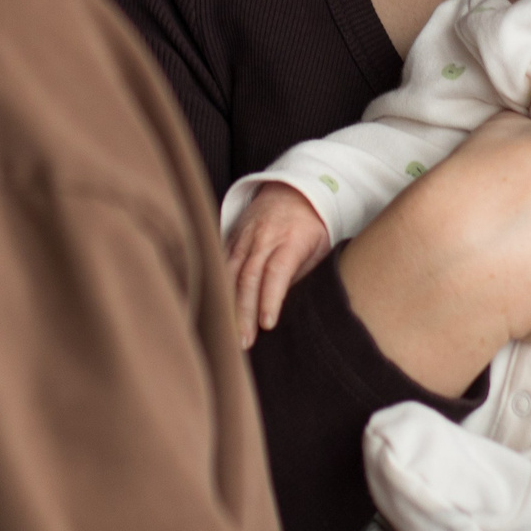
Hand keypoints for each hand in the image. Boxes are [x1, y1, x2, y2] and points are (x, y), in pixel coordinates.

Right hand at [224, 184, 332, 348]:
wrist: (294, 189)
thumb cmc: (312, 225)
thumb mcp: (315, 248)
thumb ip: (295, 274)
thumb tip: (281, 307)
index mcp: (290, 239)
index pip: (276, 271)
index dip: (270, 298)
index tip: (267, 324)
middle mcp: (263, 237)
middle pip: (249, 276)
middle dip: (244, 312)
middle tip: (243, 341)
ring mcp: (244, 236)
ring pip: (230, 272)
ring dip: (227, 304)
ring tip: (228, 333)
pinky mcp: (231, 236)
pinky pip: (220, 262)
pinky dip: (216, 287)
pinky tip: (214, 309)